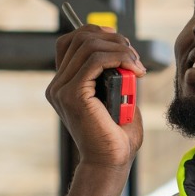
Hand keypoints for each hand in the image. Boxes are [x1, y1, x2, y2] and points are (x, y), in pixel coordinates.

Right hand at [46, 25, 147, 171]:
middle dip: (113, 39)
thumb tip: (122, 48)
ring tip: (137, 65)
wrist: (111, 162)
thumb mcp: (116, 96)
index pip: (71, 41)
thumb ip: (113, 73)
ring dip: (120, 49)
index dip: (97, 33)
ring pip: (89, 45)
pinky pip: (96, 60)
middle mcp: (57, 85)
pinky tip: (134, 69)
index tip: (123, 44)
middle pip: (80, 37)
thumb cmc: (116, 136)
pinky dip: (119, 58)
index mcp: (63, 85)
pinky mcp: (73, 94)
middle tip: (135, 57)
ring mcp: (62, 89)